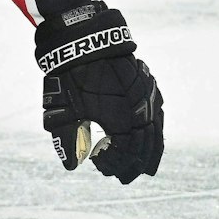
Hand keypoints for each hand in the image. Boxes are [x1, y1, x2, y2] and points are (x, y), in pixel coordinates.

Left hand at [35, 2, 163, 183]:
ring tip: (144, 167)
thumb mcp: (61, 111)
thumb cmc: (70, 77)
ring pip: (156, 132)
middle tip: (123, 177)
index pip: (126, 154)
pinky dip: (154, 131)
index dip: (115, 165)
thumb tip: (71, 166)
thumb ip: (66, 140)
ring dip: (149, 152)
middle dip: (134, 165)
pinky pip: (157, 115)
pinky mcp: (149, 87)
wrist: (84, 41)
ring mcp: (148, 98)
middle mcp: (140, 111)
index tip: (102, 168)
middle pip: (145, 147)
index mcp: (121, 121)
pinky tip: (150, 138)